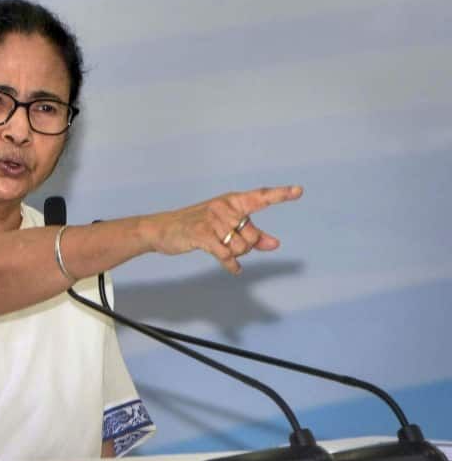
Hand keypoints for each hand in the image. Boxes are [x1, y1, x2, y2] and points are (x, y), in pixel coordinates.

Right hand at [142, 185, 302, 274]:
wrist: (162, 229)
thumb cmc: (198, 226)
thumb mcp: (225, 227)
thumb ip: (252, 234)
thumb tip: (275, 244)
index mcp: (231, 201)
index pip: (260, 197)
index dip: (280, 194)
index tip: (298, 191)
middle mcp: (223, 206)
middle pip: (252, 234)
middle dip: (246, 246)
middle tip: (230, 245)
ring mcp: (212, 219)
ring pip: (240, 246)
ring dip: (234, 254)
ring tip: (222, 250)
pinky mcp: (201, 234)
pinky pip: (225, 254)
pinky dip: (230, 264)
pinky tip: (234, 269)